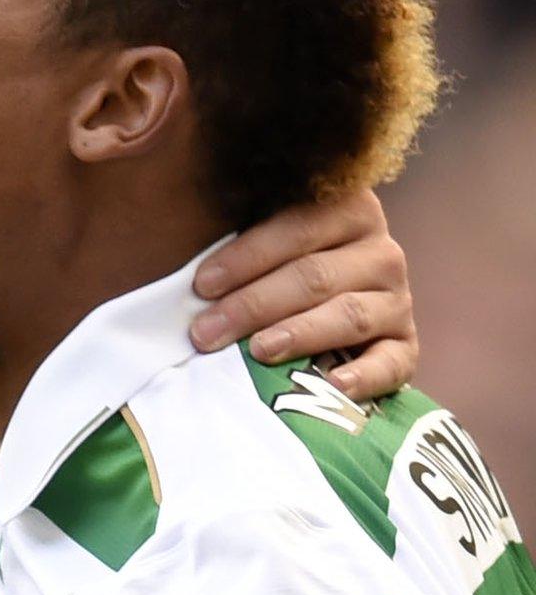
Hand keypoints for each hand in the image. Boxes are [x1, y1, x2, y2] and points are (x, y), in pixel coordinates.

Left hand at [189, 188, 414, 399]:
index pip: (296, 229)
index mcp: (348, 209)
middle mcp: (381, 252)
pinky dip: (366, 376)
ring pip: (348, 315)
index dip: (246, 257)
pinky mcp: (405, 343)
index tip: (201, 285)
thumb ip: (237, 234)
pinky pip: (393, 362)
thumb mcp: (264, 230)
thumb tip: (189, 269)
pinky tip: (335, 385)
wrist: (334, 292)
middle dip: (254, 305)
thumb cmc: (277, 260)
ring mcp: (397, 299)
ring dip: (300, 334)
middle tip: (206, 332)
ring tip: (259, 350)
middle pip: (314, 277)